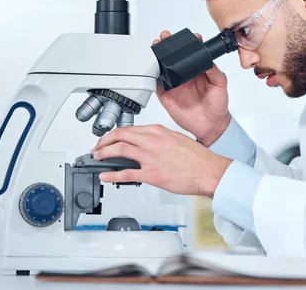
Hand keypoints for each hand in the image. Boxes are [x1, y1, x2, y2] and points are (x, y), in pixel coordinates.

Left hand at [92, 125, 231, 196]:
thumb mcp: (178, 139)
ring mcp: (150, 157)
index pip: (130, 129)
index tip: (111, 139)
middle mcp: (152, 141)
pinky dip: (112, 175)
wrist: (208, 170)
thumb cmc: (198, 158)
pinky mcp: (151, 174)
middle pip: (120, 135)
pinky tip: (105, 176)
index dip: (116, 134)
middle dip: (104, 141)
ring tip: (97, 157)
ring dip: (104, 153)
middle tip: (98, 147)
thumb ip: (161, 139)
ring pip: (119, 150)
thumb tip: (150, 144)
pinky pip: (126, 174)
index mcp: (158, 131)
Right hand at [153, 31, 230, 146]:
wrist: (210, 125)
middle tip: (165, 36)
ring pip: (163, 66)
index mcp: (198, 70)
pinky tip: (151, 67)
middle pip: (173, 57)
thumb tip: (208, 59)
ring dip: (158, 56)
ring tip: (156, 46)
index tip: (189, 37)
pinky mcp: (166, 95)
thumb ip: (214, 71)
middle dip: (168, 45)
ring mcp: (174, 84)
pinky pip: (156, 83)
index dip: (189, 43)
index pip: (191, 53)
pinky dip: (152, 75)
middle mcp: (185, 75)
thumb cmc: (218, 106)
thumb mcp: (220, 85)